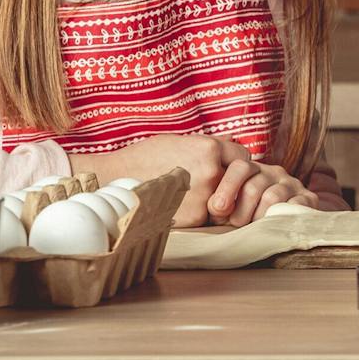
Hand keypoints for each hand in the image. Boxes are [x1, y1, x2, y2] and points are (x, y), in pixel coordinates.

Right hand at [82, 133, 251, 227]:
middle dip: (229, 183)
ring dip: (216, 201)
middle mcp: (211, 171)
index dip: (233, 163)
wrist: (115, 182)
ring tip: (190, 195)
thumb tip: (234, 143)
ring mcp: (205, 196)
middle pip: (238, 180)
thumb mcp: (179, 141)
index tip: (224, 167)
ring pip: (227, 201)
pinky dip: (200, 214)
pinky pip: (210, 217)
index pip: (242, 157)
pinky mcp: (195, 218)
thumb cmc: (146, 159)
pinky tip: (181, 207)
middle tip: (210, 185)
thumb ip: (209, 145)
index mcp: (209, 148)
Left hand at [206, 159, 321, 226]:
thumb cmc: (245, 219)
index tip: (217, 209)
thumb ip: (218, 204)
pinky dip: (281, 218)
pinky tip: (273, 226)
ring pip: (272, 198)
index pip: (240, 167)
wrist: (280, 228)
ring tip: (253, 229)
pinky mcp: (308, 198)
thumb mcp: (228, 208)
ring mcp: (292, 184)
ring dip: (258, 218)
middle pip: (253, 187)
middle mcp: (273, 172)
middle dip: (240, 212)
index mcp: (252, 169)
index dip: (227, 188)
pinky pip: (295, 206)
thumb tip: (215, 207)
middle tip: (235, 225)